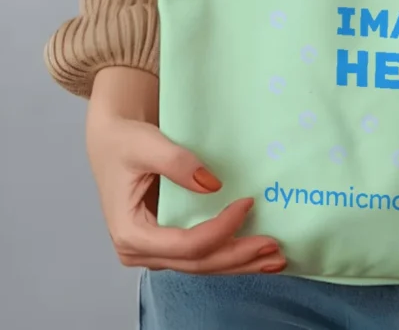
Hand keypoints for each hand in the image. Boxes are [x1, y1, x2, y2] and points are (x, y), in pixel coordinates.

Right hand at [86, 68, 284, 274]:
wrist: (113, 141)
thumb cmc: (125, 142)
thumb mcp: (147, 144)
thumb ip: (177, 163)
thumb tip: (212, 185)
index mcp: (130, 232)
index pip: (185, 244)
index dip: (220, 229)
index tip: (248, 203)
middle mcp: (141, 250)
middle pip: (197, 263)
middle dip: (238, 257)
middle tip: (275, 246)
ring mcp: (155, 250)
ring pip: (202, 265)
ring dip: (239, 263)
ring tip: (275, 258)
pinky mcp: (168, 243)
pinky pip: (201, 255)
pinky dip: (229, 255)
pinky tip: (256, 254)